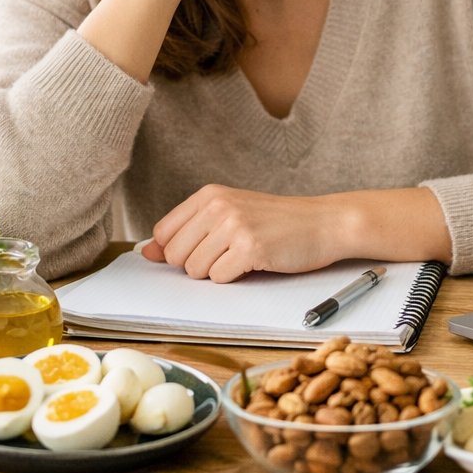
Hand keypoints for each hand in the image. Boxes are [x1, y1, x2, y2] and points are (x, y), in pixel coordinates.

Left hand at [141, 185, 354, 282]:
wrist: (324, 223)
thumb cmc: (278, 222)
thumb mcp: (231, 214)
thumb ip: (189, 231)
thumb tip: (148, 252)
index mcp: (209, 194)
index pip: (164, 233)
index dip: (178, 251)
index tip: (202, 250)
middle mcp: (218, 205)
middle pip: (176, 255)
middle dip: (197, 264)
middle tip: (228, 254)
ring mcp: (234, 225)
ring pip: (196, 270)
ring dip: (218, 272)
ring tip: (244, 255)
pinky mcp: (250, 247)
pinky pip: (219, 277)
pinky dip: (235, 277)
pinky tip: (256, 261)